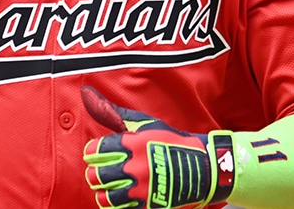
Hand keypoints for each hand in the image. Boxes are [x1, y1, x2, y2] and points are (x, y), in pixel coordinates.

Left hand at [81, 86, 235, 208]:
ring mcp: (142, 188)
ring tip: (108, 186)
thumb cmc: (172, 143)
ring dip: (103, 191)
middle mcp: (136, 166)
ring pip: (106, 196)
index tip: (95, 154)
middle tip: (99, 171)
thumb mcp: (147, 124)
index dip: (92, 153)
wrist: (203, 166)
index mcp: (133, 144)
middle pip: (98, 174)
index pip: (96, 150)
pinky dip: (117, 205)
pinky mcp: (149, 204)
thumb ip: (118, 115)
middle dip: (95, 173)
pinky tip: (120, 197)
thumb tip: (91, 96)